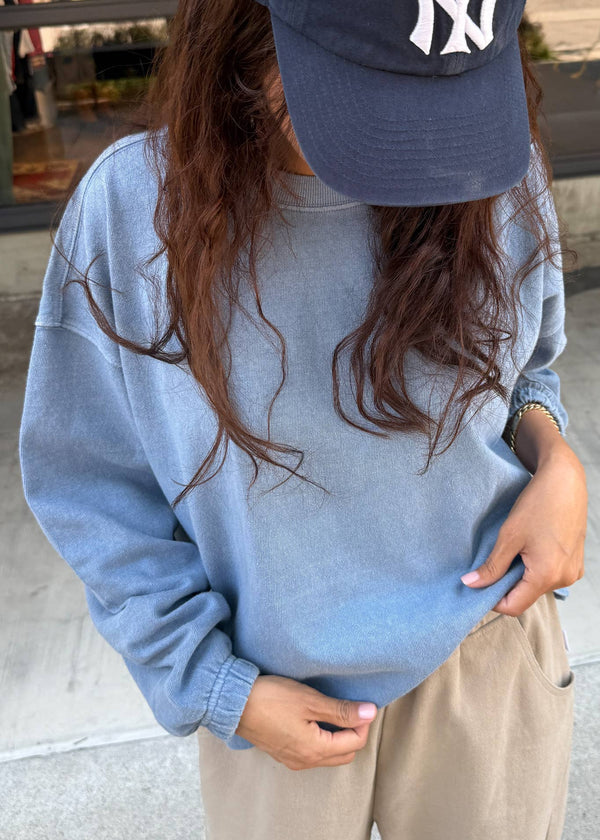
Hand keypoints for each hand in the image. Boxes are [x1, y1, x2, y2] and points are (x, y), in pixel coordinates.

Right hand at [235, 674, 377, 769]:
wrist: (234, 703)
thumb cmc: (272, 698)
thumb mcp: (310, 700)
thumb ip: (342, 710)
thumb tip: (370, 713)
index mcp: (315, 750)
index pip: (355, 743)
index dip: (363, 722)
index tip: (360, 703)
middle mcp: (306, 761)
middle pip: (344, 753)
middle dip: (353, 733)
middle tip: (349, 708)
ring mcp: (293, 759)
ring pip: (328, 755)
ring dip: (337, 737)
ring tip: (333, 712)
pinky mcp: (283, 753)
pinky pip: (313, 753)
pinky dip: (322, 739)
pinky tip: (314, 719)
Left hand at [461, 441, 586, 615]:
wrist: (565, 480)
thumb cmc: (538, 504)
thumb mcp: (509, 536)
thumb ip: (491, 566)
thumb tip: (470, 584)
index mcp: (546, 575)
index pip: (514, 606)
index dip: (492, 600)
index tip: (478, 585)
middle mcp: (564, 578)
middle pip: (526, 596)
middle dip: (506, 585)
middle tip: (491, 564)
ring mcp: (572, 570)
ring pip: (538, 585)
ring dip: (521, 575)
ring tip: (511, 551)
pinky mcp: (575, 561)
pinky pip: (550, 574)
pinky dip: (535, 567)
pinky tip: (527, 547)